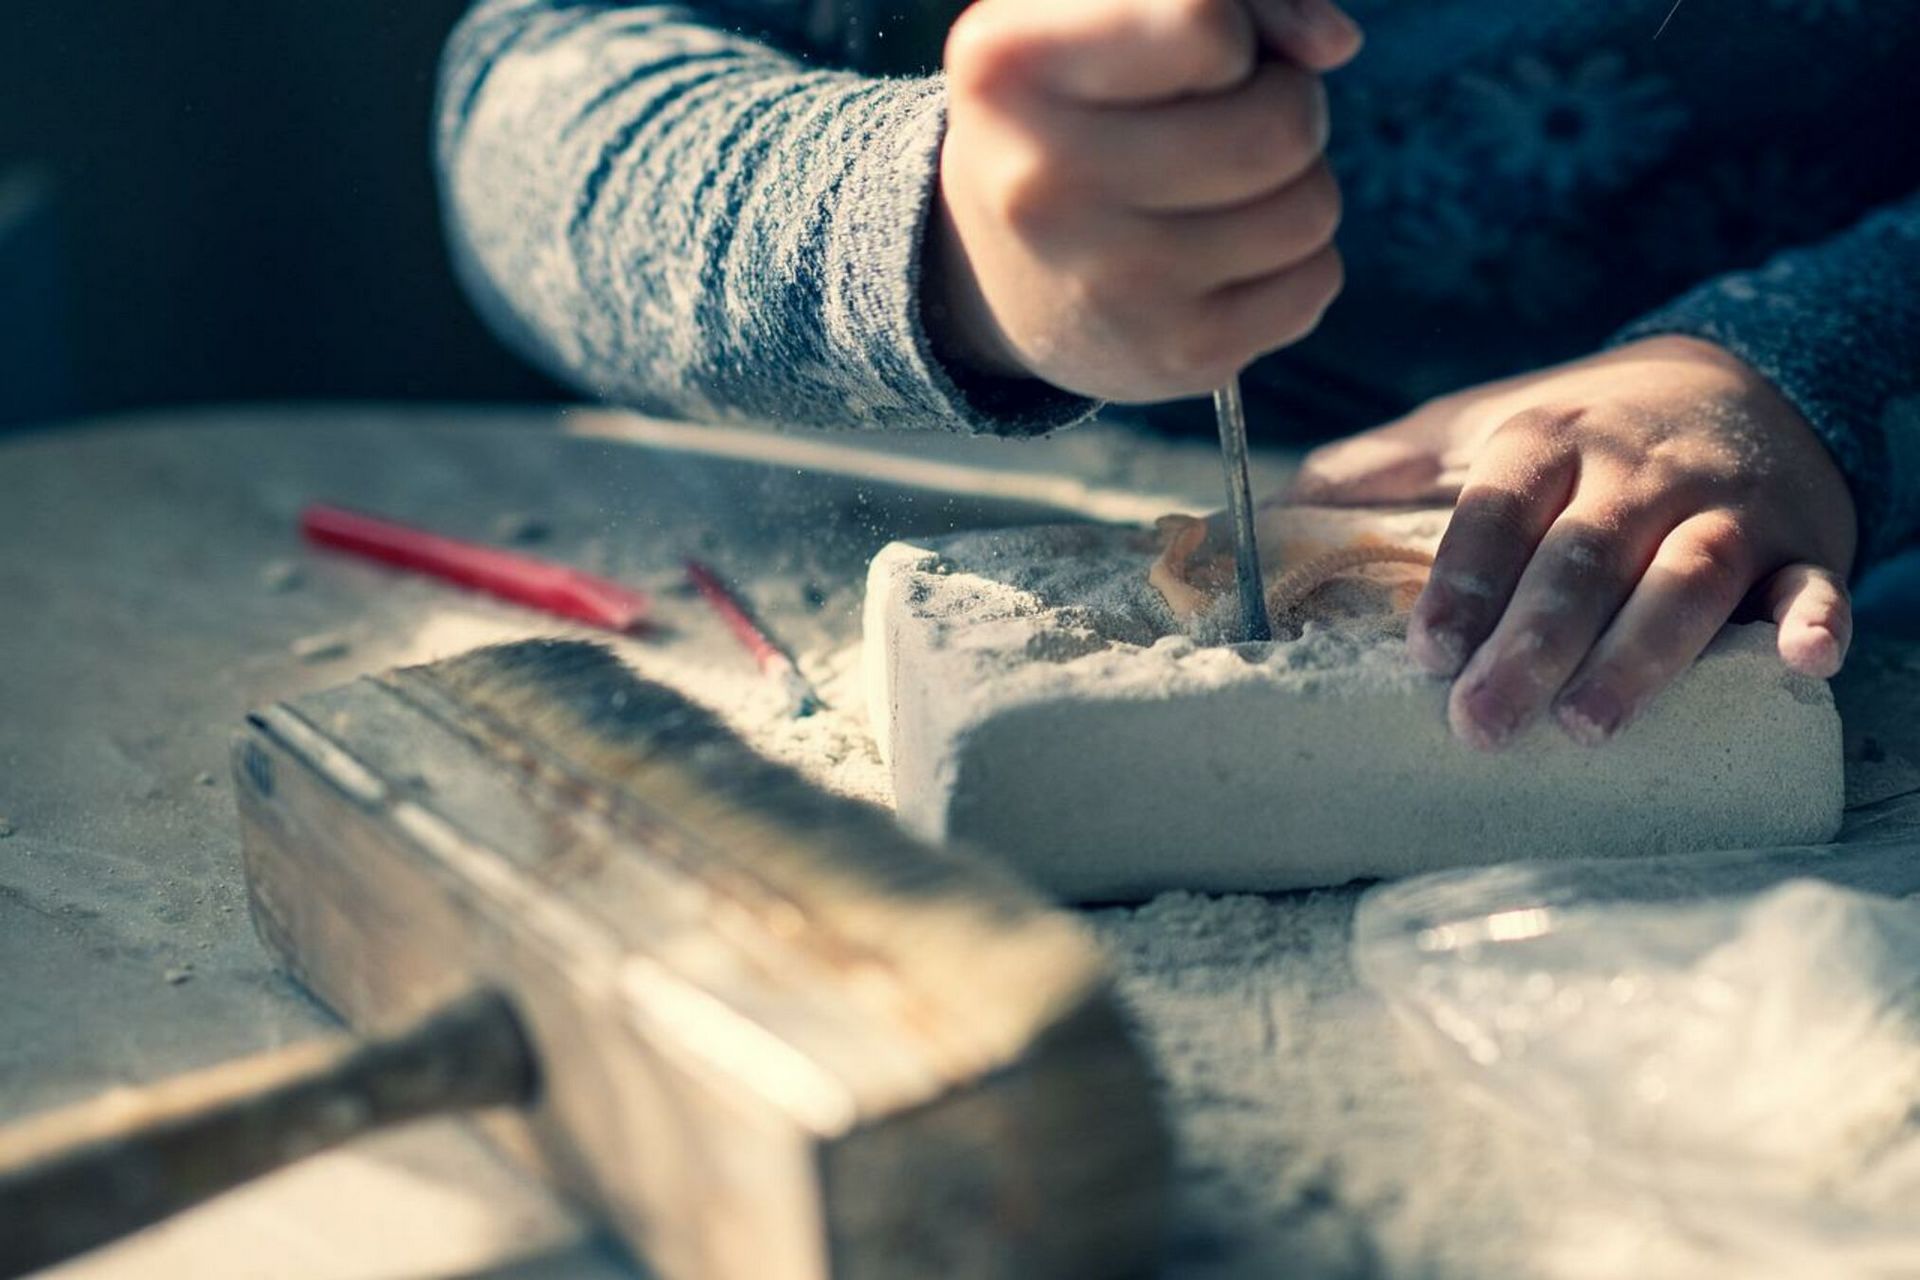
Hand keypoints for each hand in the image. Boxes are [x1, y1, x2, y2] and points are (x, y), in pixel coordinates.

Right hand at [928, 0, 1359, 400]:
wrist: (994, 277)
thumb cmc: (1081, 109)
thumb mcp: (1113, 19)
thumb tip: (1336, 43)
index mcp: (1008, 66)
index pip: (1203, 22)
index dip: (1230, 34)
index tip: (1193, 60)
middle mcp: (1043, 182)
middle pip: (1281, 123)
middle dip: (1285, 108)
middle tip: (1228, 125)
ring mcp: (1112, 283)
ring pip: (1311, 207)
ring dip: (1293, 189)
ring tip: (1218, 195)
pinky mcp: (1175, 355)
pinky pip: (1315, 284)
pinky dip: (1292, 266)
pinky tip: (1222, 263)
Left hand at [1291, 337, 1857, 749]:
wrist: (1738, 376)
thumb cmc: (1577, 430)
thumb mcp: (1475, 426)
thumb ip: (1381, 471)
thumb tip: (1268, 512)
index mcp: (1549, 436)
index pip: (1499, 505)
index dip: (1464, 578)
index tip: (1425, 650)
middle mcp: (1637, 469)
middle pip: (1582, 556)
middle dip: (1531, 642)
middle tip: (1480, 722)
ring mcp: (1723, 505)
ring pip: (1689, 573)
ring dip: (1643, 650)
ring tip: (1588, 725)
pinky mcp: (1800, 540)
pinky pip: (1814, 578)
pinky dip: (1816, 615)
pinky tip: (1806, 660)